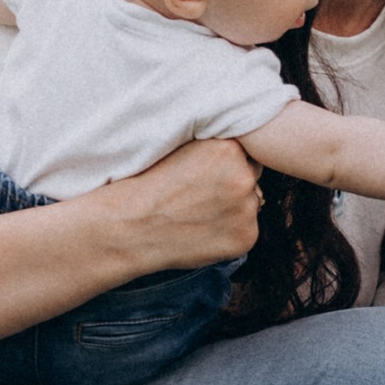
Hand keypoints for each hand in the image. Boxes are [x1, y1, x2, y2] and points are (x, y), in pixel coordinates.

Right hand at [102, 134, 261, 274]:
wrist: (132, 225)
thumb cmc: (148, 185)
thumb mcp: (182, 148)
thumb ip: (213, 149)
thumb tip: (238, 156)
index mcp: (229, 148)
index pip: (245, 153)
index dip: (226, 165)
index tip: (206, 175)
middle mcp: (244, 176)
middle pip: (251, 177)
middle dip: (235, 185)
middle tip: (201, 197)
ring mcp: (247, 209)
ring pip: (250, 206)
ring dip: (234, 210)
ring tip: (197, 215)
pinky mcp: (246, 237)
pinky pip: (246, 232)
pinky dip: (230, 234)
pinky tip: (202, 232)